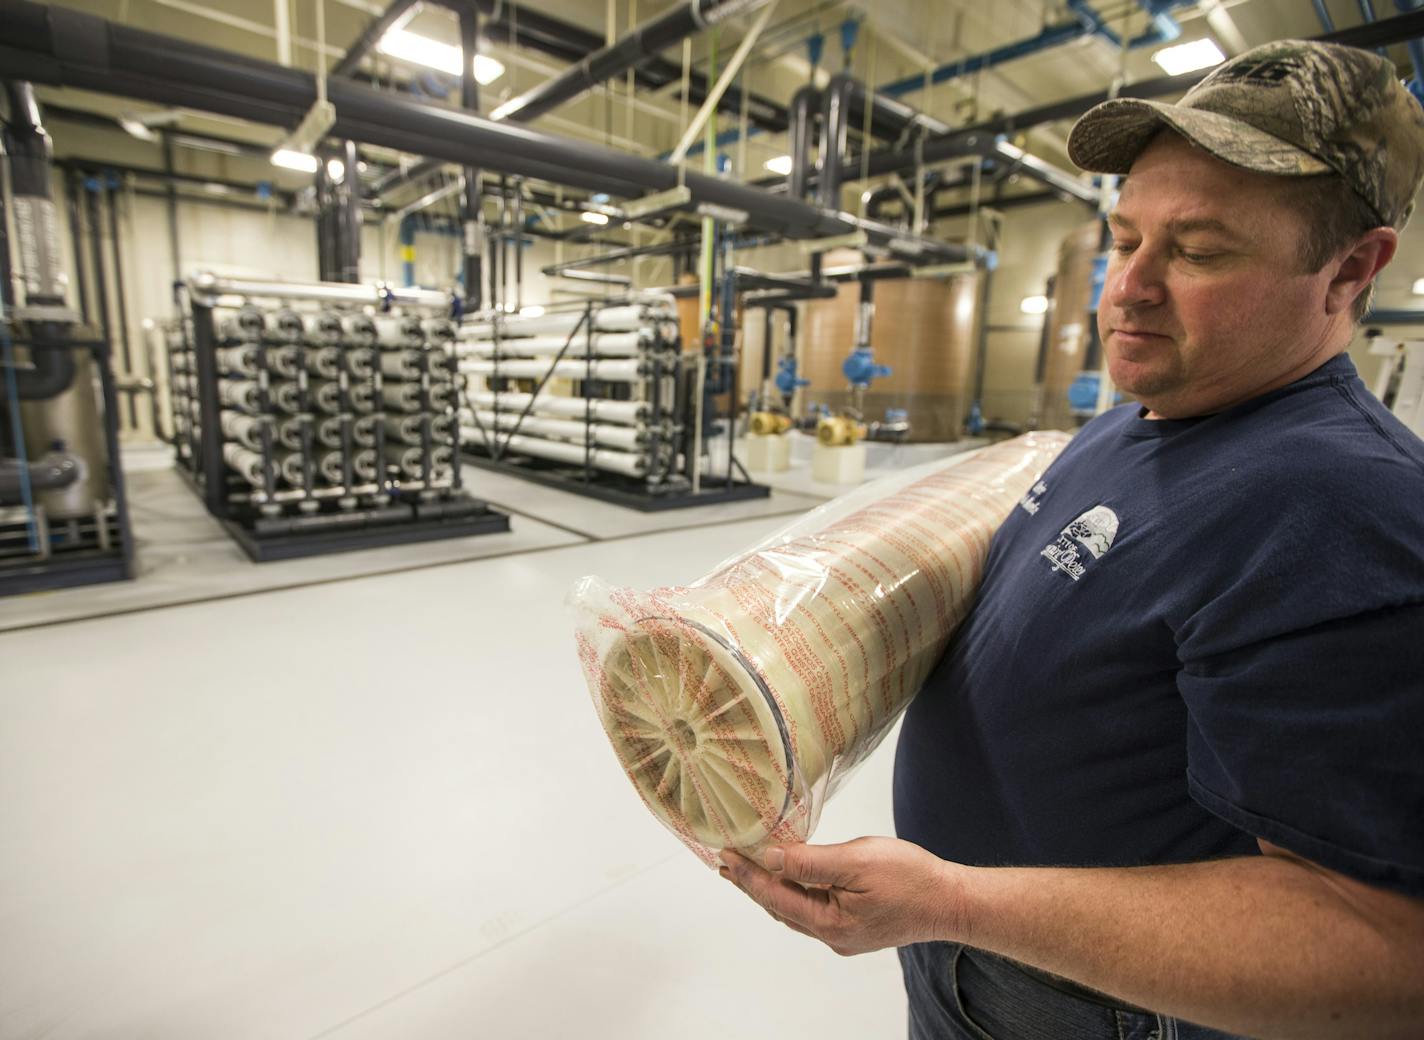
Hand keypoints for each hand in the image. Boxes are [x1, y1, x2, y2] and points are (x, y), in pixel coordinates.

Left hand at [718, 837, 964, 955]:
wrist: (952, 901)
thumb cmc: (911, 878)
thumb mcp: (857, 860)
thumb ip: (811, 861)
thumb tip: (771, 858)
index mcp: (829, 922)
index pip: (774, 895)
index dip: (747, 874)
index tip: (725, 855)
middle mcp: (831, 936)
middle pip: (780, 907)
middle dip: (752, 883)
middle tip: (727, 863)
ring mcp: (843, 936)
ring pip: (795, 911)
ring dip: (771, 889)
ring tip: (749, 870)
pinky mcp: (855, 929)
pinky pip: (813, 911)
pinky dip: (795, 893)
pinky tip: (791, 879)